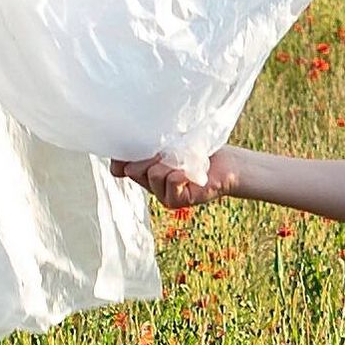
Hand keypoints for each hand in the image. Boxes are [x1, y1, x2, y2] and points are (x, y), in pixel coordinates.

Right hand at [110, 148, 225, 212]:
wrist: (227, 164)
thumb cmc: (198, 150)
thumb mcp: (169, 142)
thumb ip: (146, 146)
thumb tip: (118, 166)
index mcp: (145, 170)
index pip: (121, 167)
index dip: (121, 158)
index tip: (128, 146)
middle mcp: (151, 185)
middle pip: (134, 170)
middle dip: (150, 156)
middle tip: (169, 151)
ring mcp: (162, 195)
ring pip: (153, 174)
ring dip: (170, 163)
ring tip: (184, 162)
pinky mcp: (177, 202)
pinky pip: (171, 181)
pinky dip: (181, 172)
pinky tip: (191, 173)